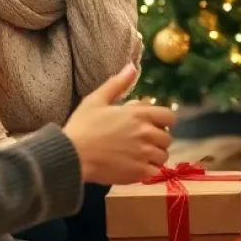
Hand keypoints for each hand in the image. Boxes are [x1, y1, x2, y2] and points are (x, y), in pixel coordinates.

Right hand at [63, 66, 174, 184]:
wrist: (71, 155)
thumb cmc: (83, 126)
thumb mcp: (97, 99)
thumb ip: (118, 83)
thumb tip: (133, 67)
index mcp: (139, 114)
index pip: (169, 117)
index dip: (163, 121)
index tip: (151, 124)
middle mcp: (146, 134)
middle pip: (167, 138)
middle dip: (157, 139)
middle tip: (142, 141)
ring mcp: (143, 155)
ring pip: (163, 156)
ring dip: (155, 156)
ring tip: (140, 156)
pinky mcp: (138, 173)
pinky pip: (155, 172)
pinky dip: (149, 171)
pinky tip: (137, 168)